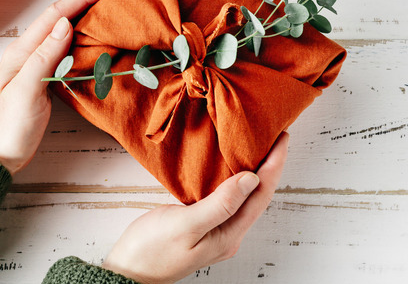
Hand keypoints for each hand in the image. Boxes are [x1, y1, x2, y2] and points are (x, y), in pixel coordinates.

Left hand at [0, 0, 115, 174]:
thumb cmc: (6, 126)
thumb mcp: (25, 92)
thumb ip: (43, 57)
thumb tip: (65, 24)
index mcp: (23, 50)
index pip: (57, 14)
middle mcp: (30, 52)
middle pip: (63, 17)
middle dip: (89, 0)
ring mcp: (38, 65)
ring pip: (67, 32)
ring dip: (89, 17)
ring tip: (114, 9)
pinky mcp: (46, 79)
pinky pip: (69, 51)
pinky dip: (86, 40)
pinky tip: (99, 40)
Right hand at [102, 132, 288, 283]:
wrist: (127, 271)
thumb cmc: (151, 251)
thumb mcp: (186, 225)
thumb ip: (220, 204)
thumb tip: (250, 179)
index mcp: (229, 235)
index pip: (261, 195)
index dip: (274, 165)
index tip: (281, 138)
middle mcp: (228, 233)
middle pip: (257, 196)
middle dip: (269, 166)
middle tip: (274, 136)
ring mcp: (215, 230)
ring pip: (242, 196)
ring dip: (253, 170)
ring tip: (257, 146)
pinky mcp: (202, 224)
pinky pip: (225, 197)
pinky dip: (232, 178)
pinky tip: (228, 166)